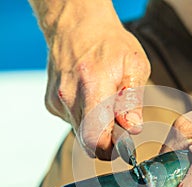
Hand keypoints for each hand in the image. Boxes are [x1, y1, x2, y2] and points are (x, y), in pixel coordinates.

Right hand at [43, 2, 149, 158]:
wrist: (77, 26)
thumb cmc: (110, 44)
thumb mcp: (134, 65)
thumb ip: (133, 100)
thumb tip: (132, 128)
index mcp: (93, 87)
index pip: (97, 140)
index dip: (112, 149)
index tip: (123, 144)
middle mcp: (69, 97)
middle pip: (88, 143)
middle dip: (106, 142)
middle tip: (118, 128)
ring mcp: (58, 102)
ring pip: (80, 134)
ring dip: (96, 129)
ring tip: (104, 105)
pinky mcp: (51, 103)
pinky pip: (72, 122)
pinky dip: (85, 118)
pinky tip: (90, 98)